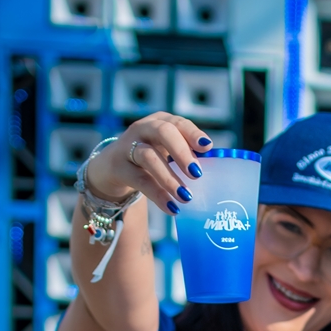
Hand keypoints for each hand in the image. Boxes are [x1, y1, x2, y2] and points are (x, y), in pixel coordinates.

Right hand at [84, 112, 213, 213]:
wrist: (113, 167)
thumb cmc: (151, 159)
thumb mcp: (167, 152)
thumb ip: (187, 158)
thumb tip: (217, 176)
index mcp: (161, 122)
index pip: (179, 123)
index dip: (193, 134)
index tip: (207, 148)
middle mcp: (144, 129)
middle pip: (163, 133)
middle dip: (182, 152)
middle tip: (197, 174)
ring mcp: (128, 146)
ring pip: (149, 157)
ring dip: (169, 178)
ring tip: (186, 197)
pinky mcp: (119, 167)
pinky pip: (140, 180)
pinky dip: (158, 195)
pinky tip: (172, 208)